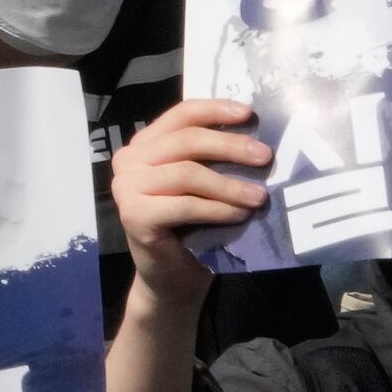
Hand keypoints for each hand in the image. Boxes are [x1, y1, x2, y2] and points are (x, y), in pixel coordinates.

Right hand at [109, 98, 269, 306]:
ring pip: (187, 173)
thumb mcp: (203, 186)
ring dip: (229, 184)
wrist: (172, 281)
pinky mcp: (134, 215)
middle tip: (265, 157)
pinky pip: (185, 205)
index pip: (180, 115)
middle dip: (230, 146)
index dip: (215, 110)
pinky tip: (240, 215)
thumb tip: (256, 137)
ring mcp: (126, 187)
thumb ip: (212, 160)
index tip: (248, 114)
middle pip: (186, 140)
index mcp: (144, 145)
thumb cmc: (192, 230)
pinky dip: (218, 209)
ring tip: (259, 196)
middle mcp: (128, 160)